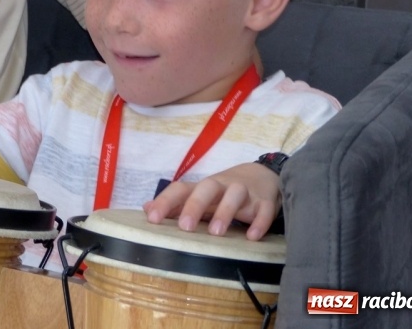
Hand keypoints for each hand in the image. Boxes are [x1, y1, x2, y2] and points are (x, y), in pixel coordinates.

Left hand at [143, 162, 280, 240]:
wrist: (264, 175)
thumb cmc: (224, 192)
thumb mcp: (200, 196)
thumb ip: (176, 204)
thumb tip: (145, 209)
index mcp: (203, 187)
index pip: (180, 189)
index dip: (165, 201)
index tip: (152, 219)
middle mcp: (222, 186)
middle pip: (207, 188)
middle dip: (195, 205)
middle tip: (184, 227)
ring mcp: (245, 192)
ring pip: (235, 194)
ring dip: (225, 211)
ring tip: (216, 233)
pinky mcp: (265, 202)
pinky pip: (264, 209)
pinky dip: (259, 222)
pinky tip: (252, 237)